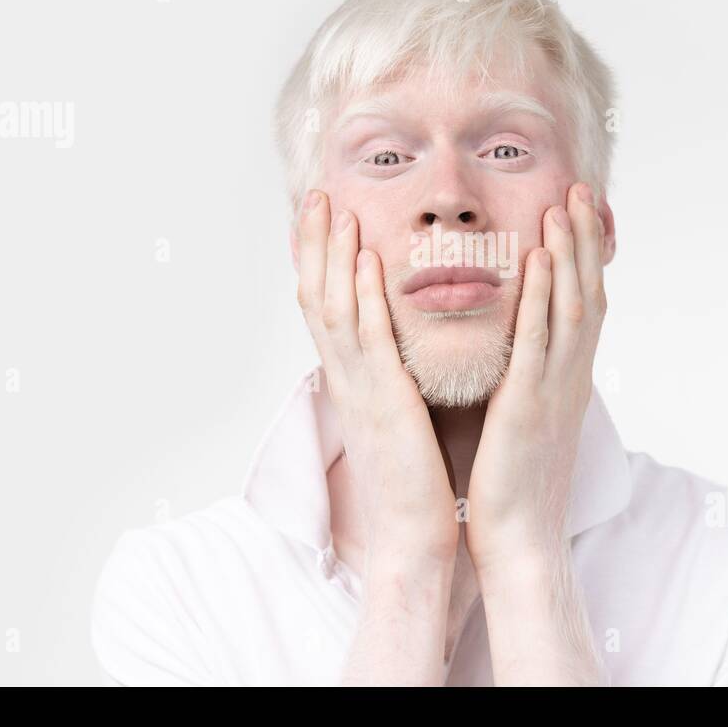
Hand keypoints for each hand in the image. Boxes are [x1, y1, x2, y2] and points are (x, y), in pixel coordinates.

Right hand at [295, 189, 458, 565]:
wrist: (411, 531)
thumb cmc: (411, 475)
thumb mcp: (394, 413)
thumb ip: (389, 374)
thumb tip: (393, 345)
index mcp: (350, 379)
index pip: (324, 308)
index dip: (318, 260)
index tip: (320, 217)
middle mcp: (345, 378)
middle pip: (318, 297)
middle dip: (316, 243)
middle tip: (317, 195)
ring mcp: (360, 387)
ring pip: (335, 309)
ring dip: (333, 256)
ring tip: (336, 209)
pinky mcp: (385, 400)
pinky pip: (370, 340)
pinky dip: (364, 297)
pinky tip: (365, 261)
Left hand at [464, 181, 607, 572]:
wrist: (520, 536)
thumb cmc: (515, 480)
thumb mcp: (526, 416)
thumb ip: (527, 376)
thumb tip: (519, 347)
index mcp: (567, 378)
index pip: (583, 304)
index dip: (584, 255)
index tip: (578, 209)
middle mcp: (570, 376)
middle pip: (585, 293)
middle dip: (583, 239)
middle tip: (580, 188)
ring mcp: (554, 389)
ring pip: (567, 309)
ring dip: (568, 254)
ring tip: (563, 205)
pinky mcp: (528, 405)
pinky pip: (536, 342)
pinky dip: (539, 297)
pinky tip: (535, 262)